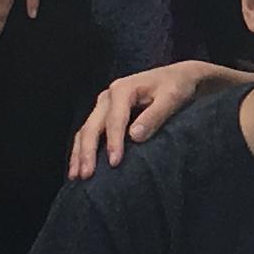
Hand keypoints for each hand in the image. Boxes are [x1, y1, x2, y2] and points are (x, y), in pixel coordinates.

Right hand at [70, 59, 240, 178]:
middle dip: (88, 151)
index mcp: (123, 89)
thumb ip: (154, 115)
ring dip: (79, 153)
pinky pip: (89, 132)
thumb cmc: (176, 86)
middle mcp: (108, 96)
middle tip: (86, 175)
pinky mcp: (105, 114)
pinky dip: (82, 149)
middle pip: (92, 126)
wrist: (177, 77)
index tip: (114, 163)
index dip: (114, 142)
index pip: (115, 119)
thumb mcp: (171, 97)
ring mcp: (104, 105)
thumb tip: (135, 136)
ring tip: (76, 176)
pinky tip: (78, 166)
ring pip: (85, 130)